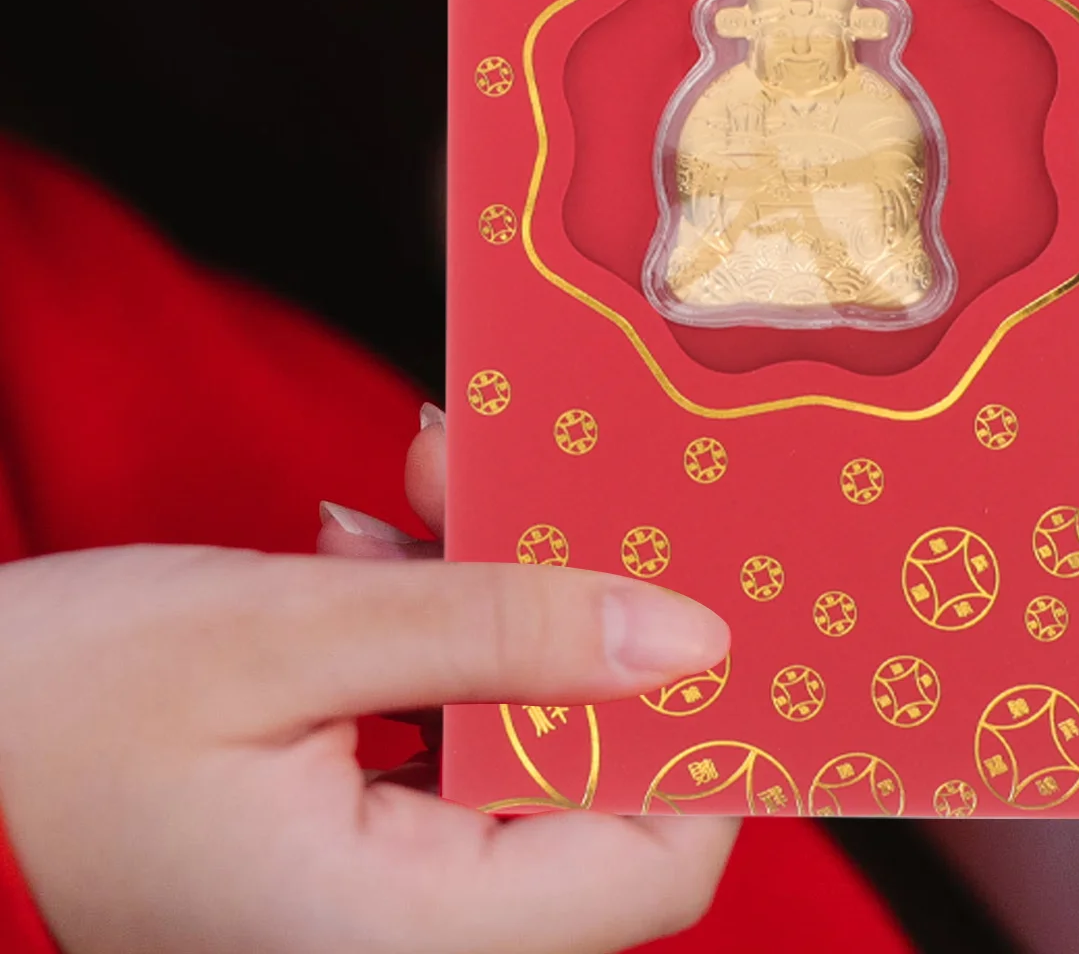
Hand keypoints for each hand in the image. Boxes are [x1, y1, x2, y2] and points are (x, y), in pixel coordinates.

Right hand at [0, 525, 731, 953]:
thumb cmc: (62, 695)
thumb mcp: (288, 632)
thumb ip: (501, 630)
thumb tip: (686, 637)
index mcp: (399, 936)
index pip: (651, 861)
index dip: (697, 723)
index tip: (695, 581)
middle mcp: (404, 948)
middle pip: (590, 784)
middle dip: (571, 615)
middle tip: (510, 488)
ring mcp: (377, 908)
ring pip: (520, 741)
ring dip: (493, 606)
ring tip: (420, 500)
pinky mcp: (351, 856)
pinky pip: (452, 741)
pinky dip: (435, 643)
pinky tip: (371, 560)